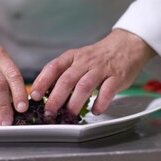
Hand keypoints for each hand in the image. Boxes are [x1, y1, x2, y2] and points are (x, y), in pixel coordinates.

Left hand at [30, 29, 154, 116]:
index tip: (34, 95)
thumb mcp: (78, 60)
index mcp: (73, 57)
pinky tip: (95, 110)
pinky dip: (100, 102)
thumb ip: (64, 74)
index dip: (42, 82)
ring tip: (70, 115)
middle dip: (56, 98)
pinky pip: (107, 91)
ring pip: (84, 85)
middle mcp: (85, 62)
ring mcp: (101, 69)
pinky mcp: (117, 77)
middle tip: (49, 112)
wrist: (126, 46)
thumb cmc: (99, 57)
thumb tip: (46, 95)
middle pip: (67, 79)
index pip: (53, 67)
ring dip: (75, 102)